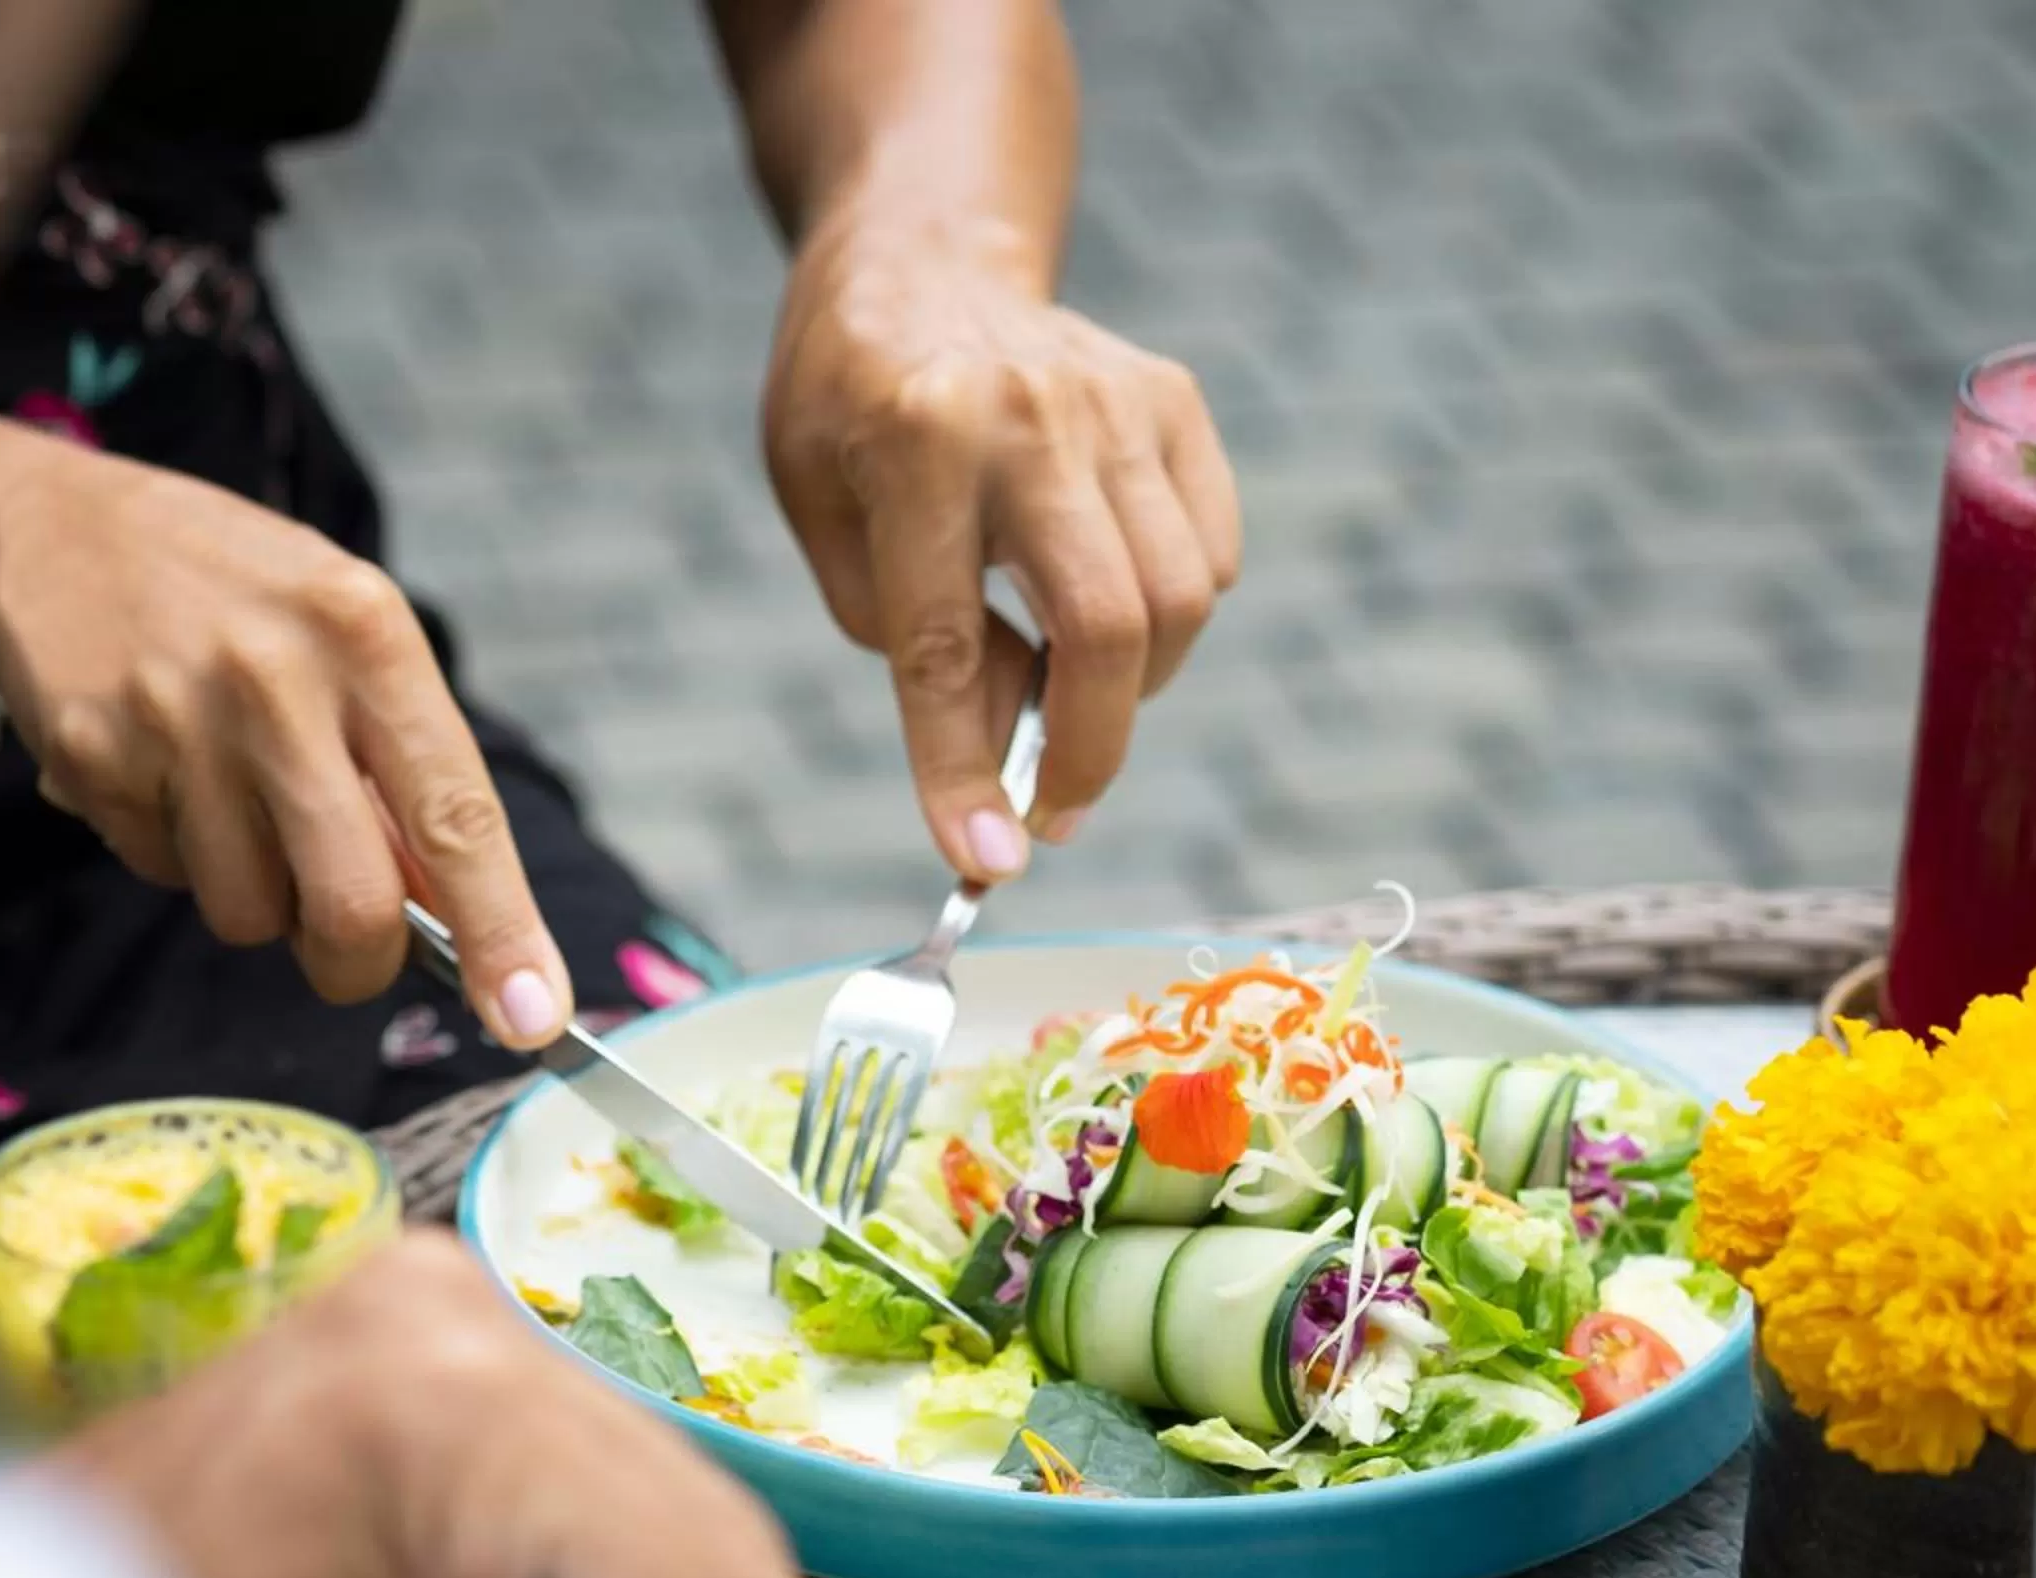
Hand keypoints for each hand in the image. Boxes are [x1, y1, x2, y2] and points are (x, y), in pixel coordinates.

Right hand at [0, 426, 569, 1045]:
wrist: (49, 526)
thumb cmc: (235, 593)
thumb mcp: (344, 632)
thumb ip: (402, 763)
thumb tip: (455, 919)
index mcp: (367, 635)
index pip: (456, 815)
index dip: (501, 930)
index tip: (534, 1017)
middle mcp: (275, 678)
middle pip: (351, 904)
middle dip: (358, 960)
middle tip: (350, 949)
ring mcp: (174, 720)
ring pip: (249, 914)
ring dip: (257, 897)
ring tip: (235, 801)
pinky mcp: (89, 758)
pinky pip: (165, 877)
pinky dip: (178, 855)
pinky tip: (162, 773)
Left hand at [763, 216, 1240, 880]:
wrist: (921, 258)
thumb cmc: (849, 407)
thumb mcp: (825, 516)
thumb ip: (906, 638)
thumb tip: (1010, 755)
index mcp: (916, 440)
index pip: (946, 644)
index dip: (960, 769)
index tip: (984, 861)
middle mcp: (1032, 413)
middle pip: (1107, 626)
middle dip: (1088, 752)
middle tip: (1049, 814)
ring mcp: (1121, 401)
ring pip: (1179, 602)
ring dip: (1128, 694)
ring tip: (1063, 702)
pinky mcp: (1177, 402)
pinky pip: (1210, 557)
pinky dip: (1168, 624)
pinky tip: (1099, 613)